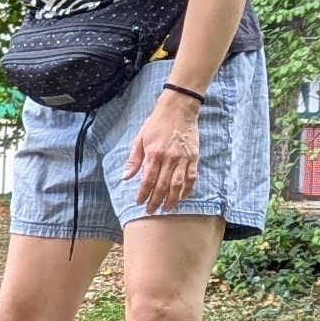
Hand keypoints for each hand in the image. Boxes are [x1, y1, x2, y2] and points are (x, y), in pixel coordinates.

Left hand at [124, 88, 203, 215]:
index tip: (139, 202)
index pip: (147, 180)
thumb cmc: (156, 123)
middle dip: (156, 201)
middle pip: (162, 186)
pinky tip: (182, 197)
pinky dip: (187, 189)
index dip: (143, 194)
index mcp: (153, 154)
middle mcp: (169, 158)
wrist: (179, 109)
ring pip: (177, 185)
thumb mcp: (140, 138)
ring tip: (166, 208)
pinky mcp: (194, 157)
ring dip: (172, 199)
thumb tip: (126, 177)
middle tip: (151, 211)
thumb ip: (133, 160)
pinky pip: (191, 177)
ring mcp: (183, 158)